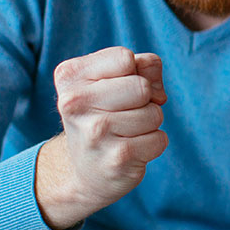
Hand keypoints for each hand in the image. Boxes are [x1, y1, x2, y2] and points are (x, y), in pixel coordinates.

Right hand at [35, 47, 168, 229]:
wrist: (84, 170)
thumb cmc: (104, 114)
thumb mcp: (113, 80)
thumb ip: (142, 66)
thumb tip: (157, 92)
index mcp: (69, 76)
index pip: (125, 58)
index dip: (134, 72)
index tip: (118, 88)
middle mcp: (74, 103)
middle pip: (142, 86)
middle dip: (145, 99)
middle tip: (124, 113)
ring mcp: (95, 132)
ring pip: (154, 113)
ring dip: (149, 123)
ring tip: (125, 132)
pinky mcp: (117, 158)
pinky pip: (160, 139)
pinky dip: (153, 144)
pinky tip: (130, 151)